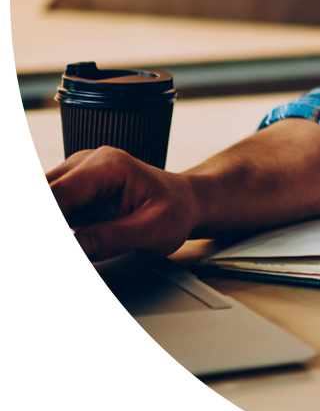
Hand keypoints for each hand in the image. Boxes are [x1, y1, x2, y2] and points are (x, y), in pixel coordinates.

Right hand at [47, 147, 199, 260]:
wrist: (187, 201)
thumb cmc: (176, 211)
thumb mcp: (153, 230)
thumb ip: (111, 239)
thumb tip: (73, 248)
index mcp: (108, 166)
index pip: (57, 193)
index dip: (47, 219)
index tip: (48, 244)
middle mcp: (87, 162)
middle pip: (43, 193)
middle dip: (46, 223)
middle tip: (69, 246)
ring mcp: (77, 174)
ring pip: (43, 199)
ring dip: (50, 225)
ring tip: (77, 245)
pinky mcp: (73, 190)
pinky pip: (51, 207)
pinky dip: (54, 226)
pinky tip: (73, 242)